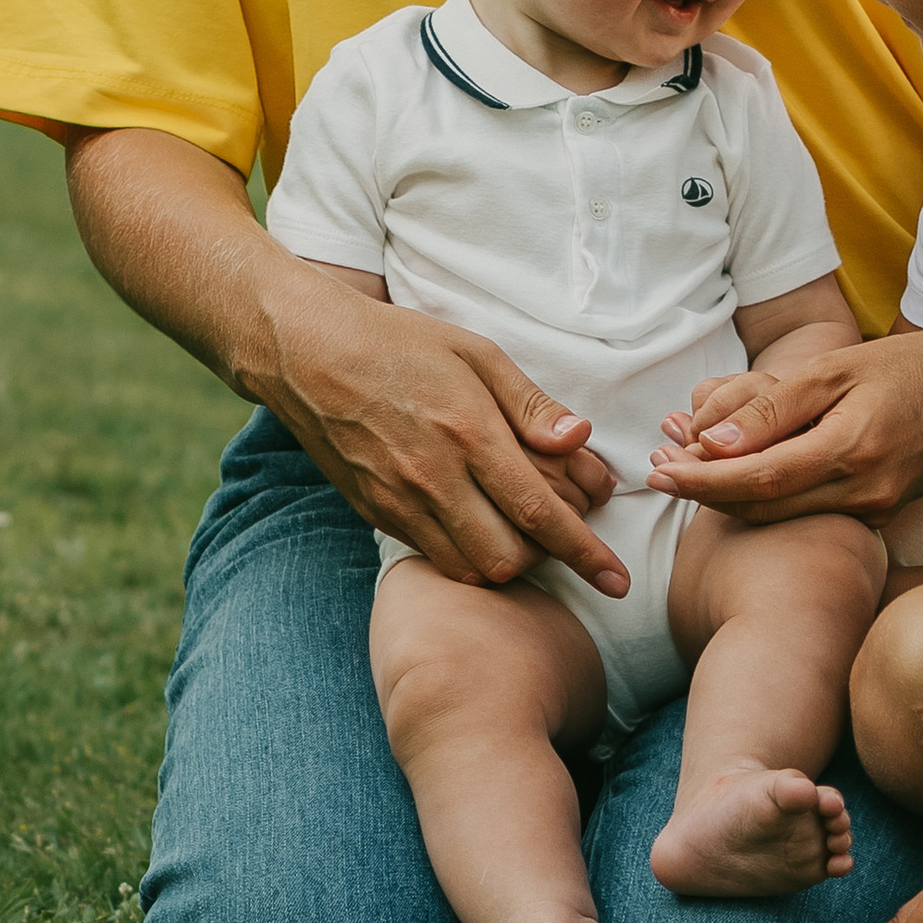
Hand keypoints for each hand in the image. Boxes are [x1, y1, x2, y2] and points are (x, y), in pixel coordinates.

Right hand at [62, 126, 627, 593]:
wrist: (306, 354)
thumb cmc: (399, 343)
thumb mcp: (476, 353)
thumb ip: (530, 404)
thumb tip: (581, 440)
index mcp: (468, 431)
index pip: (539, 510)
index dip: (584, 551)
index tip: (615, 578)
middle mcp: (433, 477)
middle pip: (509, 556)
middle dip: (548, 557)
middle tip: (564, 531)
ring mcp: (400, 500)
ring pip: (470, 567)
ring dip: (507, 561)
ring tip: (521, 530)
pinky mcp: (375, 512)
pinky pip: (434, 556)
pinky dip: (466, 555)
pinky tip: (477, 525)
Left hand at [646, 306, 922, 526]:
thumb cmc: (912, 366)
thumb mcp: (839, 368)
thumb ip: (774, 405)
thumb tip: (709, 441)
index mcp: (853, 452)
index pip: (758, 481)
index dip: (702, 481)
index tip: (657, 471)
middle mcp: (866, 493)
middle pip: (764, 508)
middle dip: (705, 492)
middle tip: (658, 467)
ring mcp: (878, 508)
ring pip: (784, 515)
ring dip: (731, 495)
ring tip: (687, 464)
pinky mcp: (883, 510)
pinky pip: (811, 510)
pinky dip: (770, 494)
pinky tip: (742, 469)